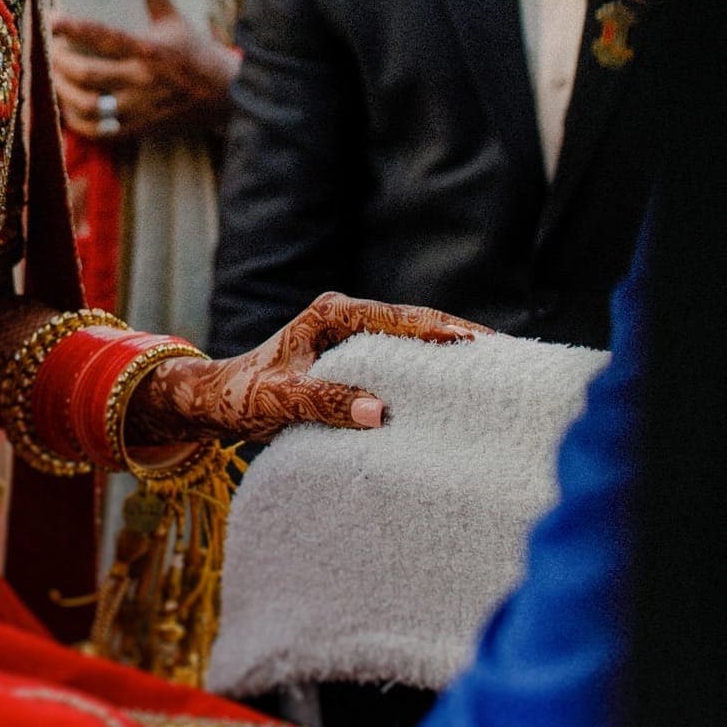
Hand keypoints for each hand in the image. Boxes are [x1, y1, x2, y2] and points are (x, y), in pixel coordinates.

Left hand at [52, 0, 237, 143]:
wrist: (226, 96)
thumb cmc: (195, 52)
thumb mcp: (176, 18)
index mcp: (151, 49)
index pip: (105, 36)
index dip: (74, 27)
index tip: (51, 19)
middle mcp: (144, 81)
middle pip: (88, 74)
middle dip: (60, 62)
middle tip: (50, 51)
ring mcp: (140, 108)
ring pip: (89, 105)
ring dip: (64, 92)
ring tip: (55, 77)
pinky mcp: (139, 128)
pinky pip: (99, 130)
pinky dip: (78, 120)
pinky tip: (70, 105)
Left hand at [127, 292, 479, 450]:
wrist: (217, 401)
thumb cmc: (243, 397)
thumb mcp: (279, 401)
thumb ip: (325, 403)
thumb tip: (379, 411)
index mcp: (331, 314)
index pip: (398, 318)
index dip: (441, 330)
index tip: (480, 343)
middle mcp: (346, 317)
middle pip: (416, 323)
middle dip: (460, 338)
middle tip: (509, 358)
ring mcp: (352, 336)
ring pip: (412, 342)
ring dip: (449, 356)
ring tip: (497, 374)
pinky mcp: (354, 357)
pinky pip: (401, 360)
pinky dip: (430, 372)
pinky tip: (459, 390)